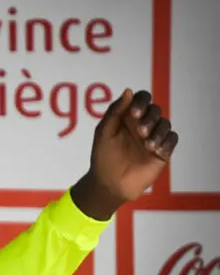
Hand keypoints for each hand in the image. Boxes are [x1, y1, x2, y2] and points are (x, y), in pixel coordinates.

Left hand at [71, 89, 178, 219]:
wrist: (110, 183)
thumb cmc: (103, 157)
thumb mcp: (104, 133)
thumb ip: (115, 112)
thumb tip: (128, 91)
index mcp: (127, 117)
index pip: (141, 99)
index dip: (141, 101)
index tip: (135, 113)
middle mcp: (142, 124)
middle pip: (155, 109)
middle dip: (150, 118)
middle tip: (140, 131)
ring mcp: (153, 137)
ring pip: (165, 124)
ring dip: (158, 131)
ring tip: (148, 145)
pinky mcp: (162, 151)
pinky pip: (172, 139)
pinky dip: (167, 142)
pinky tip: (156, 151)